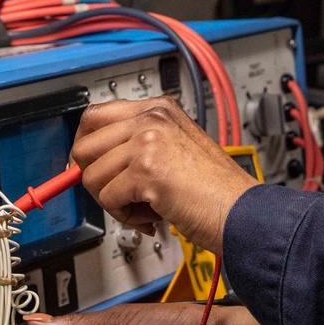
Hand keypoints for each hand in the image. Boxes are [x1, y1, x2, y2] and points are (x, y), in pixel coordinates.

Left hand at [71, 96, 256, 252]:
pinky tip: (153, 215)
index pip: (95, 116)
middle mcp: (152, 117)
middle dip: (95, 180)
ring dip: (114, 202)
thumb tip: (89, 163)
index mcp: (158, 108)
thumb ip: (134, 148)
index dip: (83, 146)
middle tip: (121, 197)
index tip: (80, 168)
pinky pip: (108, 198)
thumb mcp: (173, 151)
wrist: (243, 212)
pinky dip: (126, 216)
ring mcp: (148, 140)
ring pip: (92, 176)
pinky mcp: (146, 169)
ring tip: (146, 207)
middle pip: (85, 146)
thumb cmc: (216, 191)